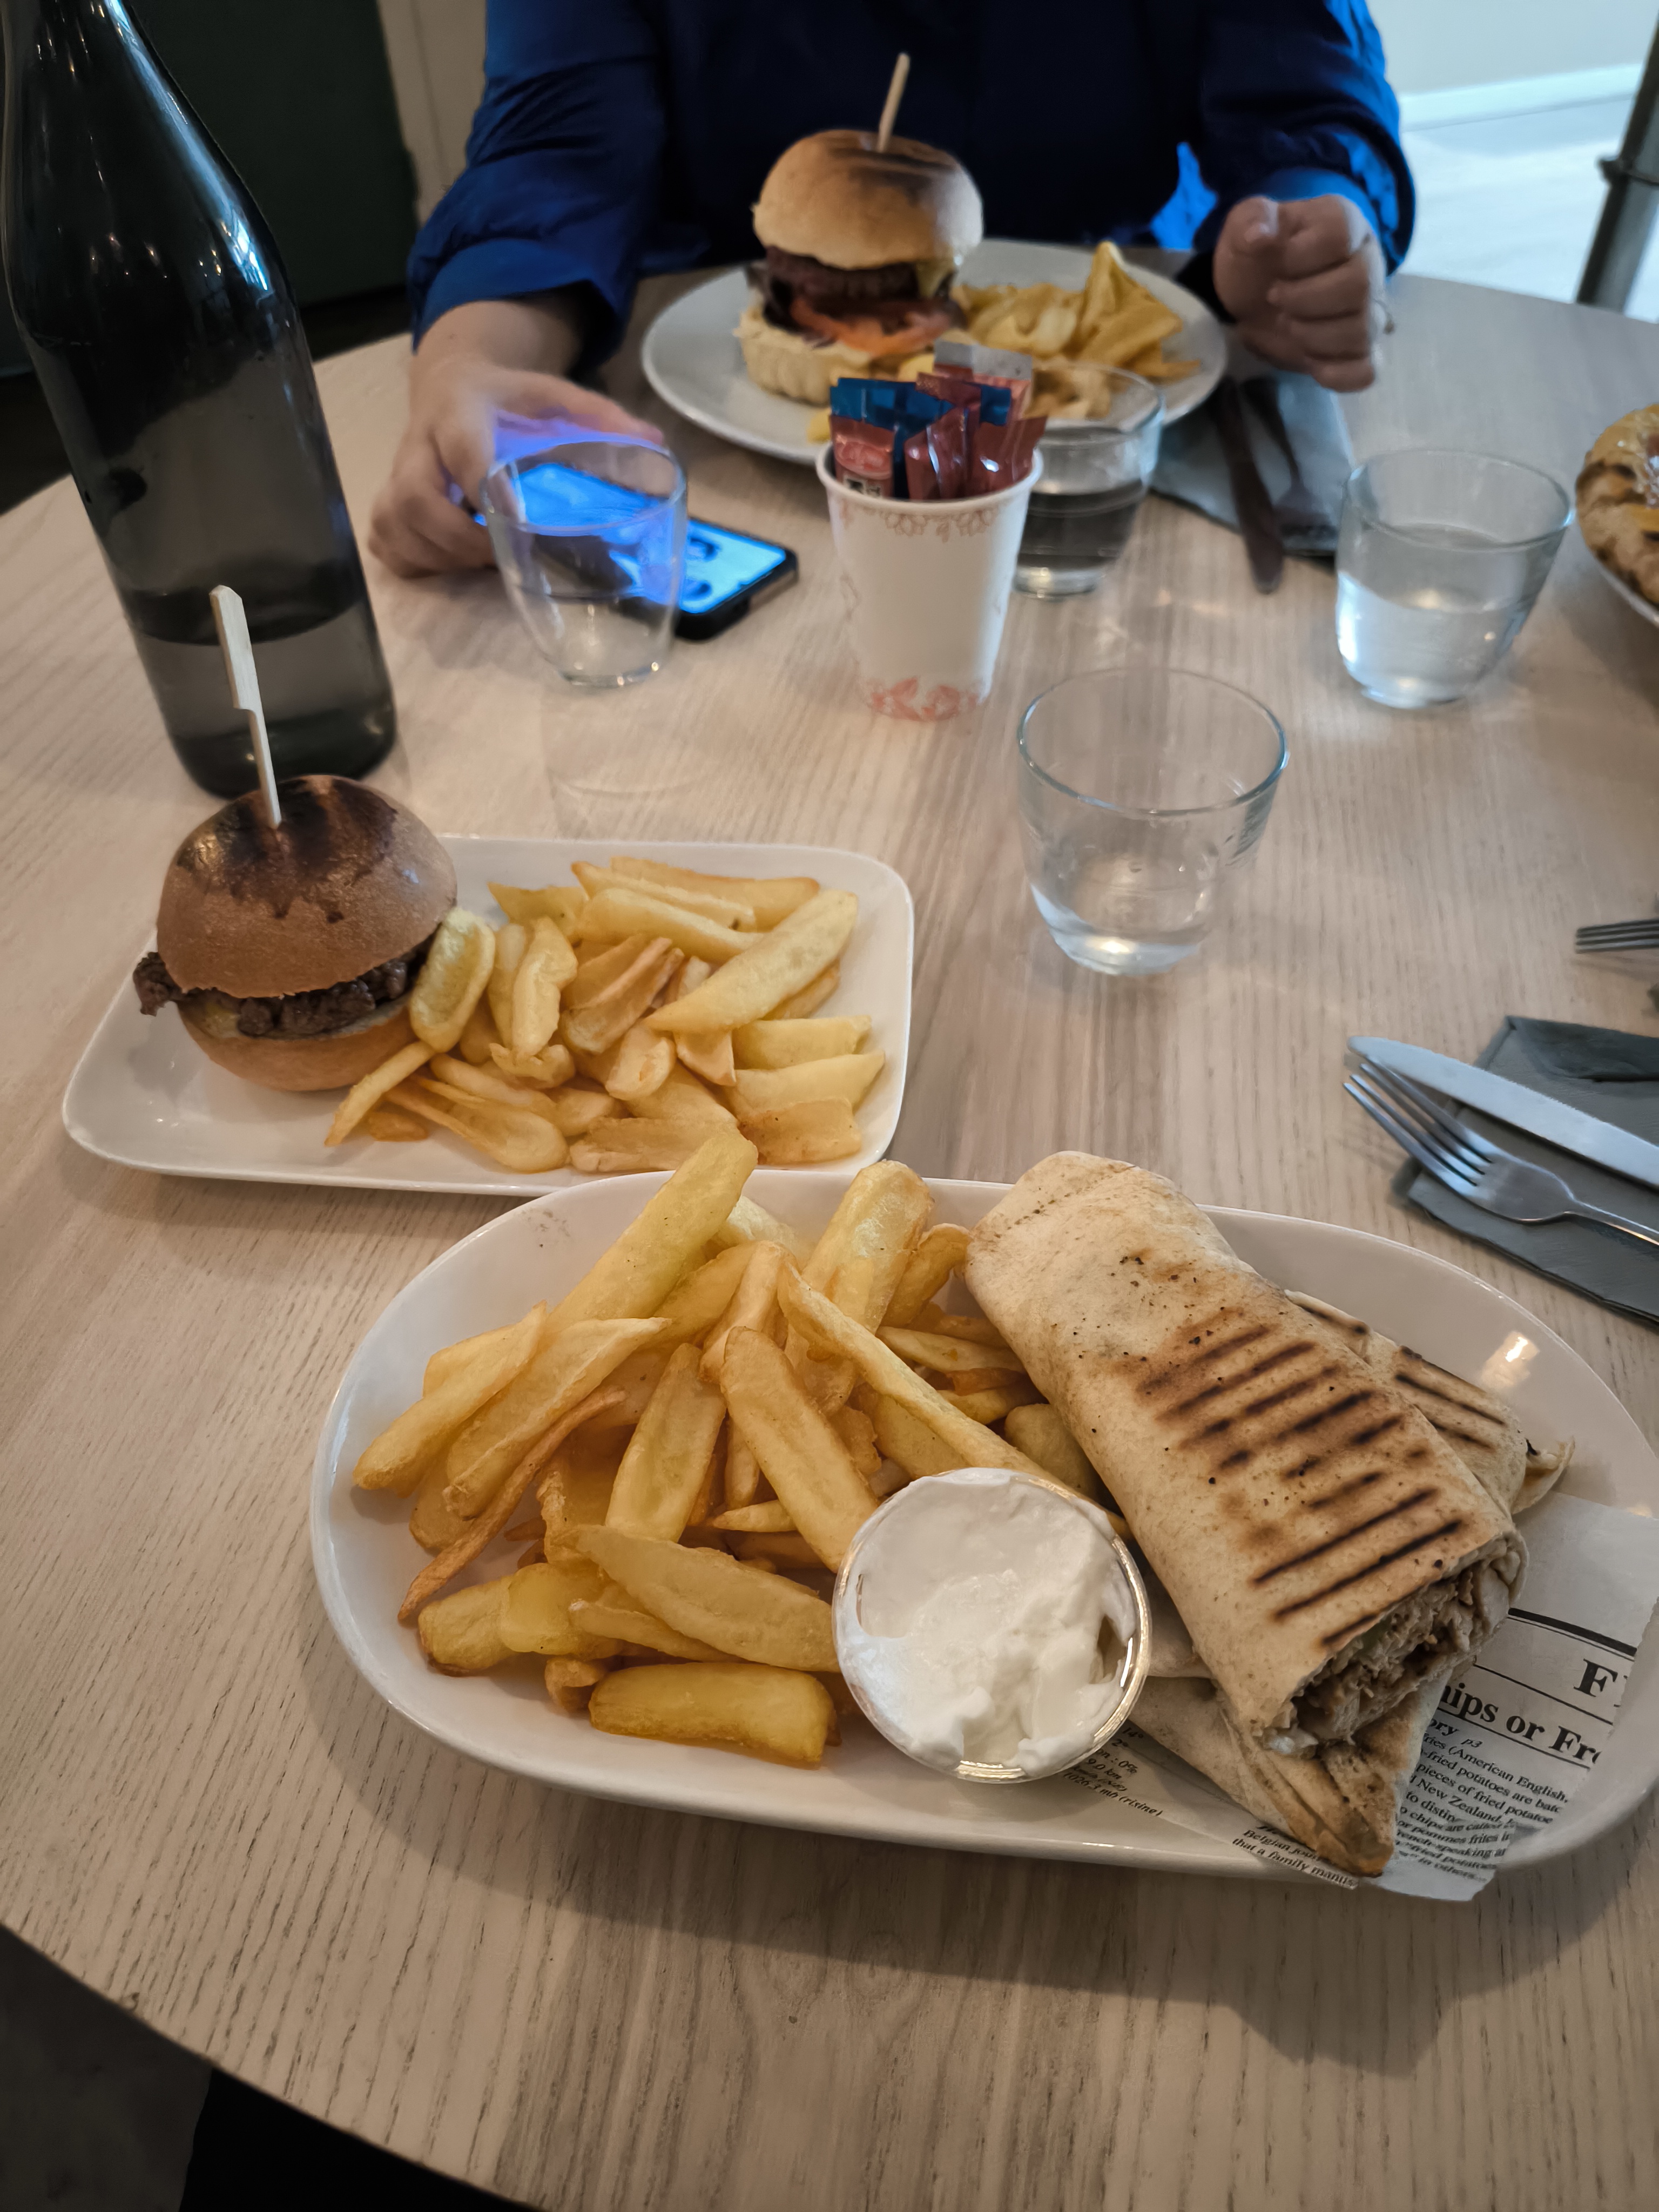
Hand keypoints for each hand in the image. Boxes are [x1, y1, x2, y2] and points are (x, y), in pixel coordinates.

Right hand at [369, 298, 662, 576]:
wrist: (449, 382)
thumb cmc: (508, 399)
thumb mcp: (552, 393)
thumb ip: (599, 417)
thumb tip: (655, 444)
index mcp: (460, 411)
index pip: (463, 450)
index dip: (481, 486)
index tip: (510, 519)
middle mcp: (419, 442)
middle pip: (412, 498)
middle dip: (454, 537)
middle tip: (496, 555)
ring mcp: (396, 473)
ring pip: (394, 524)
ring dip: (437, 555)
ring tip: (480, 561)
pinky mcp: (387, 500)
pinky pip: (385, 543)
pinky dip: (415, 562)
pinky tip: (447, 562)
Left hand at [1212, 195, 1386, 392]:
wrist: (1256, 291)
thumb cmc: (1258, 255)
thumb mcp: (1245, 226)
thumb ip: (1253, 218)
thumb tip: (1260, 235)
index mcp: (1344, 224)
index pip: (1341, 236)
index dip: (1301, 256)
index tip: (1277, 267)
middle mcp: (1367, 265)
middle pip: (1358, 287)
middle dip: (1305, 301)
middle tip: (1276, 301)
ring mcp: (1368, 310)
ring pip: (1361, 331)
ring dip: (1313, 337)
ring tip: (1287, 326)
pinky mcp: (1359, 351)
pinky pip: (1365, 371)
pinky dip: (1336, 374)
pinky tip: (1311, 365)